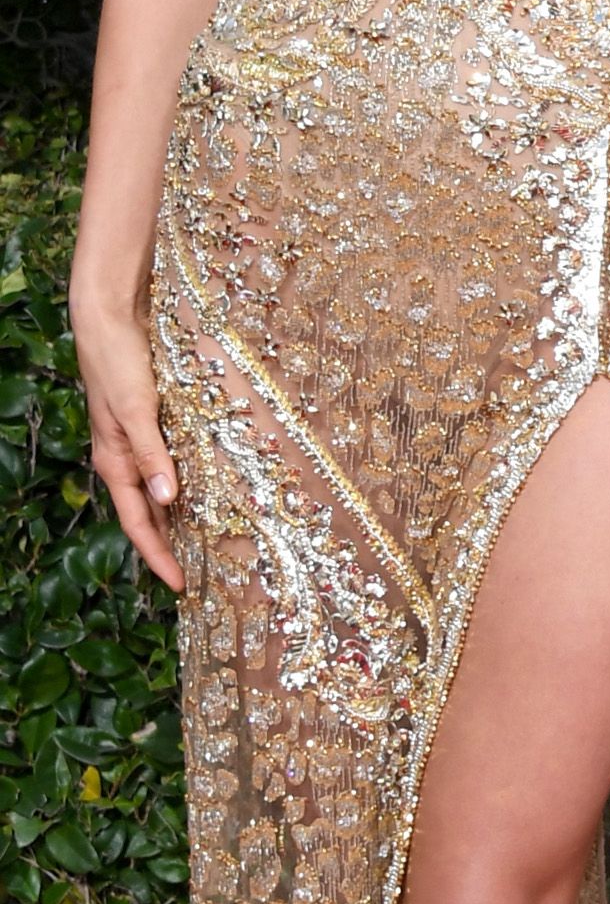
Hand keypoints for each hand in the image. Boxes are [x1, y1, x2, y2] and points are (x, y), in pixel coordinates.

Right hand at [72, 291, 184, 592]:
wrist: (109, 317)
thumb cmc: (119, 361)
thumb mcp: (137, 409)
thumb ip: (153, 454)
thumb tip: (168, 500)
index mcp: (115, 462)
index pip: (139, 523)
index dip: (159, 556)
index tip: (181, 585)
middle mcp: (123, 457)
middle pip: (148, 513)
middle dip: (169, 545)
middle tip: (199, 573)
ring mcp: (135, 440)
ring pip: (158, 490)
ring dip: (178, 516)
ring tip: (205, 540)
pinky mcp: (149, 421)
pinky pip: (167, 463)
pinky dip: (183, 481)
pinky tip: (203, 485)